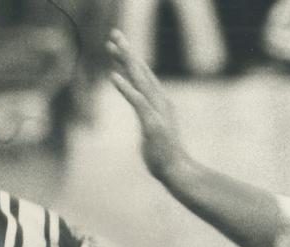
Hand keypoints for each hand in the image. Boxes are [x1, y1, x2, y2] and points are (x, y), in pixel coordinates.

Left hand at [106, 29, 187, 180]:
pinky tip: (113, 76)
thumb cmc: (163, 153)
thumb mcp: (153, 128)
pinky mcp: (151, 122)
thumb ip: (147, 115)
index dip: (129, 59)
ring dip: (125, 61)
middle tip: (113, 33)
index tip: (117, 45)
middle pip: (140, 70)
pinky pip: (136, 101)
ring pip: (139, 79)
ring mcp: (156, 110)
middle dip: (126, 51)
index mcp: (158, 101)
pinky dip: (125, 87)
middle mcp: (159, 100)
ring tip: (112, 46)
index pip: (142, 75)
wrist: (177, 170)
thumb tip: (143, 110)